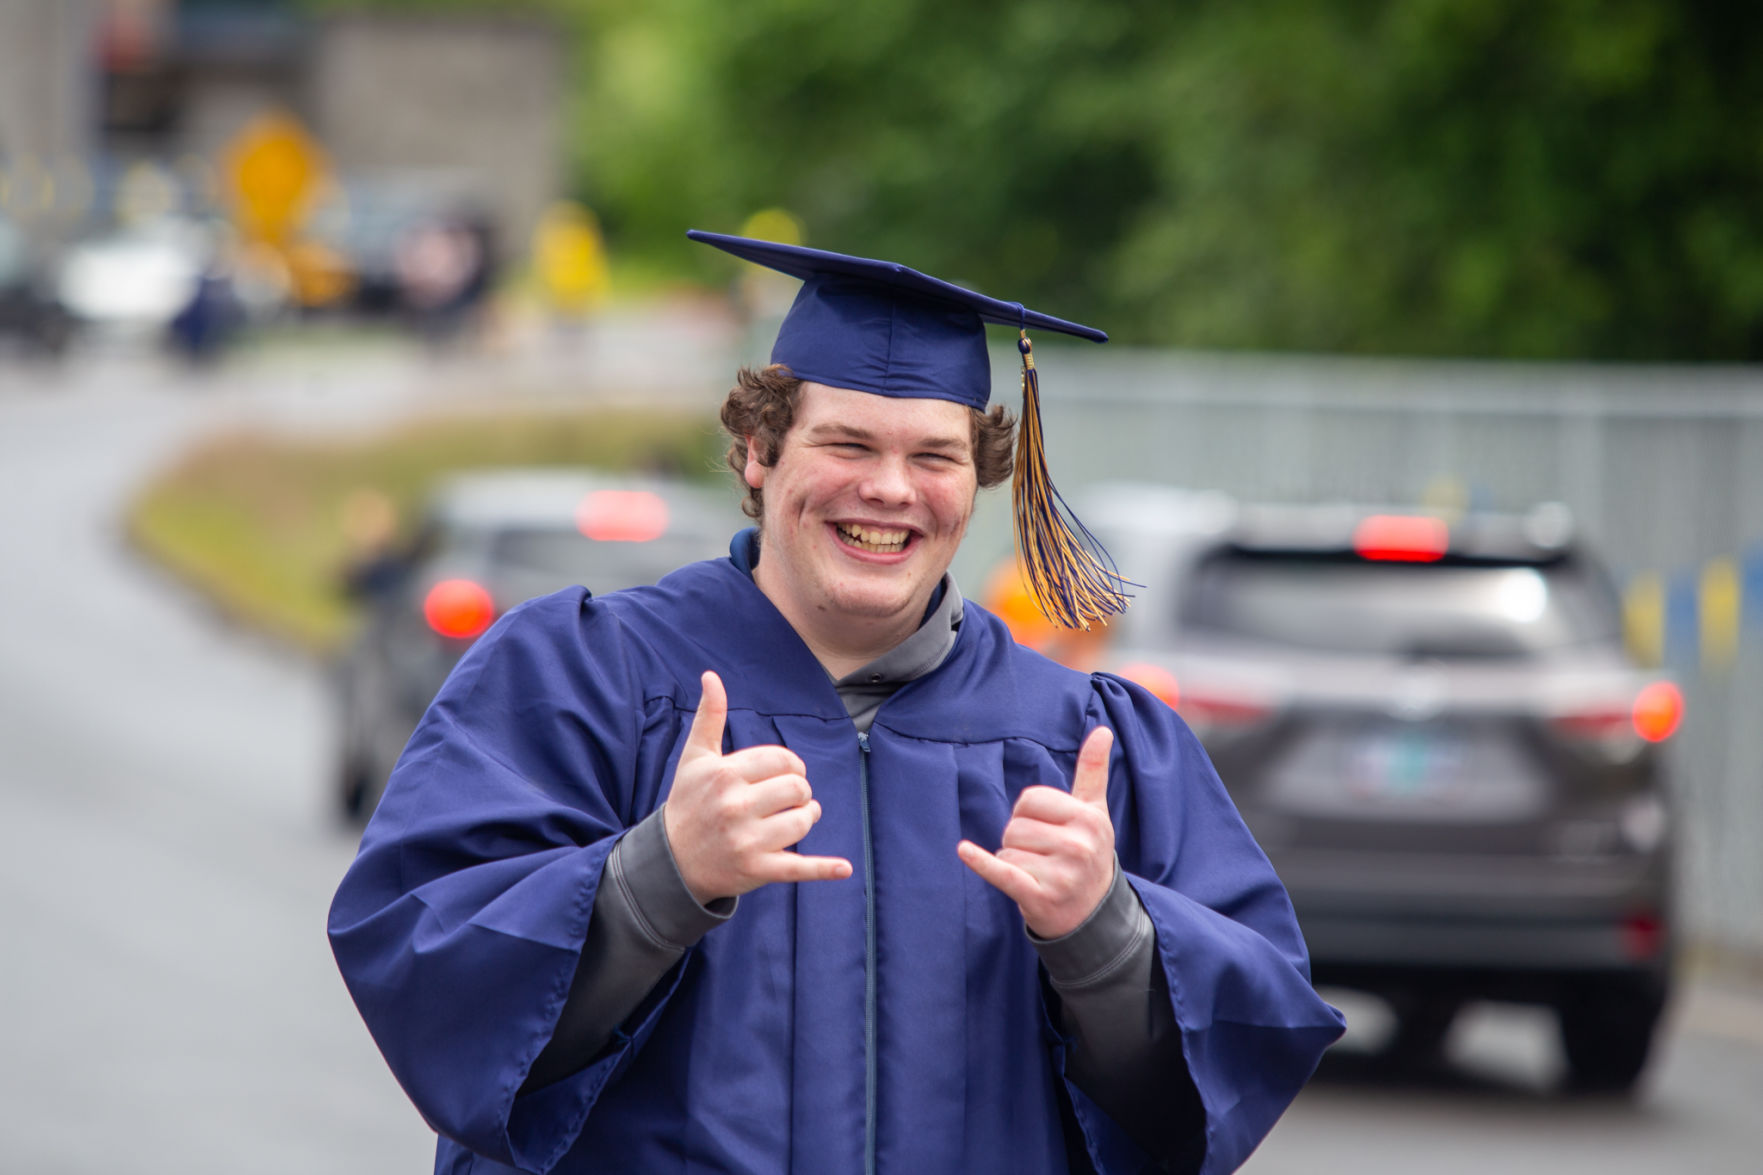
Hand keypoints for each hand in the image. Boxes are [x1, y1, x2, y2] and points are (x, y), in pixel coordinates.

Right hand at [663, 671, 851, 903]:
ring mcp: (747, 841)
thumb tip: (711, 676)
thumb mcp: (694, 758)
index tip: (782, 774)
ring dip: (807, 817)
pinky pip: (797, 867)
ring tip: (796, 817)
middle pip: (798, 788)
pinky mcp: (756, 870)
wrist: (672, 861)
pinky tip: (844, 868)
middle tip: (788, 797)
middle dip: (800, 790)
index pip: (782, 759)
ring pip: (803, 820)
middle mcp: (736, 807)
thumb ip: (708, 716)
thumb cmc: (689, 802)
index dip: (791, 765)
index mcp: (725, 775)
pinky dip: (823, 869)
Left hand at [957, 726, 1115, 938]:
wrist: (1093, 915)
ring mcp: (1061, 874)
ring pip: (1006, 850)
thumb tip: (1102, 730)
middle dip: (1020, 840)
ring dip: (1012, 862)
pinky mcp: (1039, 897)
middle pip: (1015, 825)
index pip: (1031, 799)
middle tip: (1043, 857)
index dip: (1029, 813)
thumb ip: (1093, 771)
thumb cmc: (1088, 853)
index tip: (1047, 829)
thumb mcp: (1095, 813)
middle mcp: (1079, 847)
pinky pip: (1002, 873)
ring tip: (1038, 873)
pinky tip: (964, 851)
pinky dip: (981, 862)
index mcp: (1090, 820)